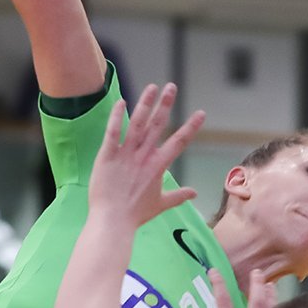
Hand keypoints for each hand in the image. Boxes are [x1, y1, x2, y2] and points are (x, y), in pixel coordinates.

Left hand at [90, 83, 205, 228]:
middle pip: (157, 125)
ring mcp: (125, 155)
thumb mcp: (161, 204)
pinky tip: (121, 102)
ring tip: (152, 88)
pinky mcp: (107, 156)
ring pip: (137, 124)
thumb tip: (195, 193)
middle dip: (166, 105)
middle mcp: (144, 156)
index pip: (179, 142)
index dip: (191, 127)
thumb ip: (178, 196)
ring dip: (145, 104)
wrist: (112, 221)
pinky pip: (112, 133)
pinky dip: (116, 117)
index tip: (201, 113)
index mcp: (158, 166)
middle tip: (171, 87)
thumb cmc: (136, 214)